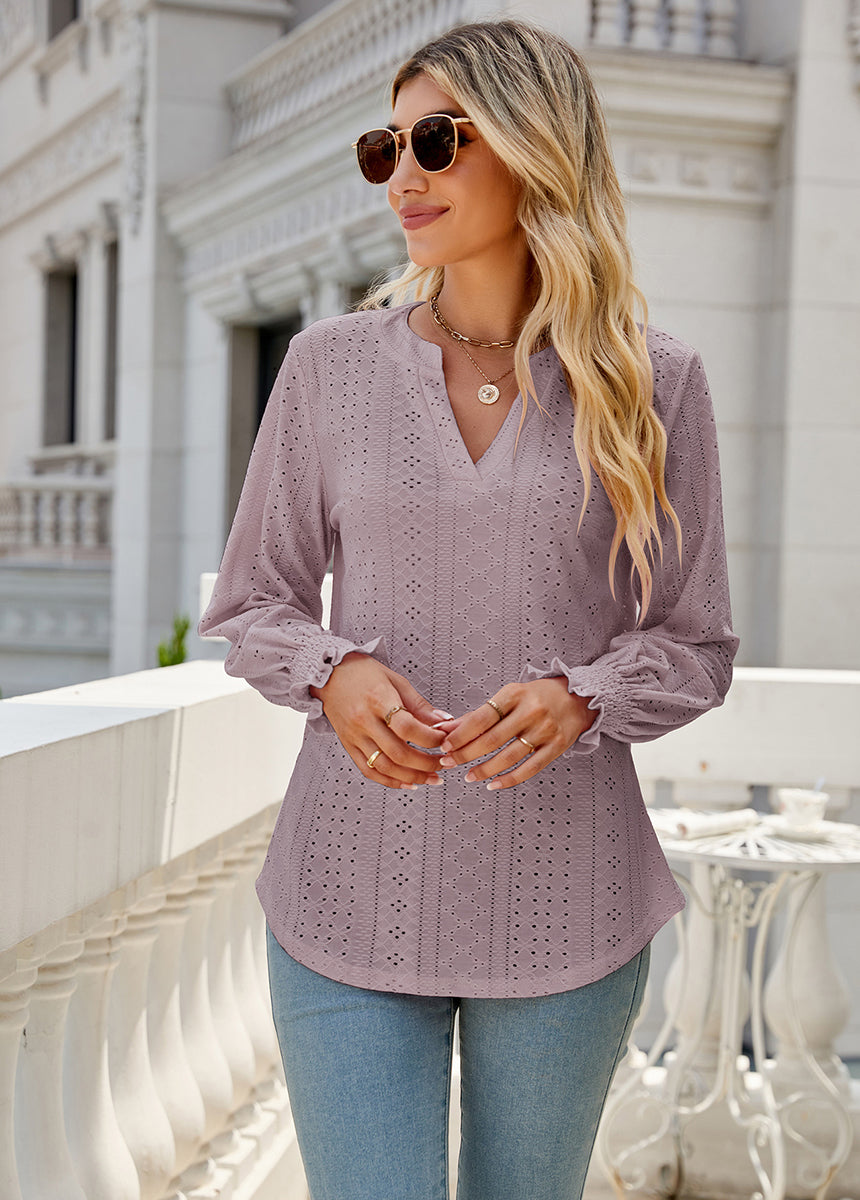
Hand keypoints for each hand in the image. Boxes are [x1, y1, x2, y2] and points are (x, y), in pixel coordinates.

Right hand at [310, 652, 447, 788]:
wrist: (329, 675)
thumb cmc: (363, 674)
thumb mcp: (395, 680)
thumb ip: (419, 704)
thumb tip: (444, 722)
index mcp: (377, 699)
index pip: (406, 727)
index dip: (429, 738)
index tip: (444, 740)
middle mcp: (363, 720)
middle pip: (397, 752)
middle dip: (426, 763)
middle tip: (444, 763)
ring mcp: (354, 736)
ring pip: (384, 766)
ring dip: (412, 776)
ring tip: (431, 777)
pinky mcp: (348, 746)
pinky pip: (369, 770)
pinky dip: (390, 781)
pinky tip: (408, 782)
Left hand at [436, 677, 595, 789]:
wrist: (578, 698)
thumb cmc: (537, 696)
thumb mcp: (509, 696)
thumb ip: (478, 714)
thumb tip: (446, 728)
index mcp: (515, 694)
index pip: (482, 717)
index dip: (461, 734)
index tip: (445, 744)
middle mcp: (531, 711)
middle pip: (492, 739)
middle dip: (466, 754)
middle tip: (449, 762)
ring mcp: (545, 730)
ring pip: (509, 757)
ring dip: (484, 769)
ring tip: (469, 776)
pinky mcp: (556, 747)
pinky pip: (529, 769)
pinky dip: (509, 779)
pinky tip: (493, 784)